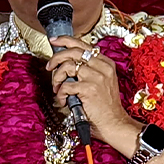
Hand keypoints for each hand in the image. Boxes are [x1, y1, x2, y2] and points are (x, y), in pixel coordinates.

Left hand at [46, 36, 140, 152]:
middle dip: (57, 57)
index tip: (54, 41)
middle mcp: (102, 67)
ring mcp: (96, 77)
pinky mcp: (89, 89)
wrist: (114, 123)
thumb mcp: (103, 82)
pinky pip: (66, 86)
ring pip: (68, 66)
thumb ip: (91, 70)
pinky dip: (60, 94)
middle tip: (50, 66)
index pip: (83, 45)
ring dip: (57, 78)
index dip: (66, 41)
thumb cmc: (106, 107)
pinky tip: (63, 100)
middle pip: (73, 52)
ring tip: (57, 88)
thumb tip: (69, 62)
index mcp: (106, 63)